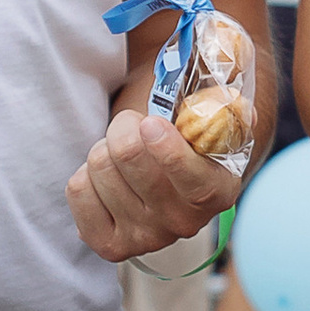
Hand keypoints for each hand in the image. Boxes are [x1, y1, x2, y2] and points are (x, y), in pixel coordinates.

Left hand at [66, 106, 239, 263]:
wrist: (164, 167)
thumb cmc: (183, 131)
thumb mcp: (208, 109)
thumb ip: (222, 89)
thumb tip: (232, 66)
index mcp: (217, 191)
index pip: (191, 179)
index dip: (165, 148)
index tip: (150, 123)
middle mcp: (184, 223)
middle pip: (128, 156)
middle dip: (125, 125)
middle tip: (136, 125)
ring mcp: (146, 238)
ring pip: (99, 166)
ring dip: (106, 147)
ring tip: (124, 152)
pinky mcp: (110, 244)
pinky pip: (77, 190)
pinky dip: (85, 173)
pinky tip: (108, 177)